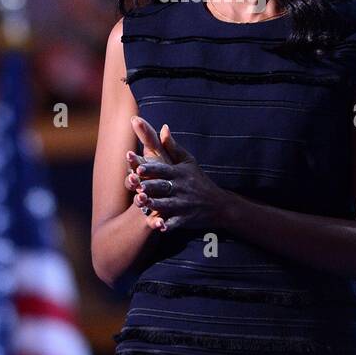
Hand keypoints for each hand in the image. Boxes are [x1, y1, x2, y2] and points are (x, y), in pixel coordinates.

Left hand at [124, 117, 237, 232]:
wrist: (219, 204)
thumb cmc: (199, 180)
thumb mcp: (188, 161)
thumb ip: (173, 147)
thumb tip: (163, 127)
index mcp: (179, 173)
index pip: (163, 169)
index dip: (150, 169)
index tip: (138, 167)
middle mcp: (181, 188)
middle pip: (163, 186)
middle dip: (150, 186)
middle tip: (136, 186)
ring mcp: (184, 204)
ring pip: (167, 204)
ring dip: (154, 204)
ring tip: (142, 204)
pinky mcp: (186, 218)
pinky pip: (176, 222)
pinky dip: (168, 225)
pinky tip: (159, 227)